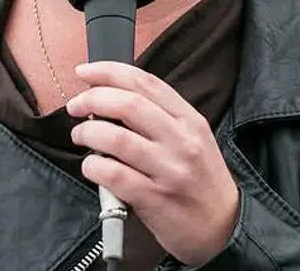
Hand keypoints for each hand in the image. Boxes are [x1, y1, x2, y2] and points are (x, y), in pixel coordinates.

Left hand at [66, 61, 238, 265]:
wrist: (224, 228)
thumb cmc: (200, 181)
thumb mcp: (193, 140)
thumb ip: (160, 118)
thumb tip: (112, 98)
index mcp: (190, 120)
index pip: (146, 82)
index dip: (109, 71)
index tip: (85, 72)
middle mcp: (181, 141)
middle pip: (128, 104)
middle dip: (91, 99)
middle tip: (75, 106)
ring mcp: (169, 170)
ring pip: (116, 139)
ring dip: (88, 133)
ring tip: (81, 136)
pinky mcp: (154, 198)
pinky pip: (113, 175)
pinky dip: (93, 166)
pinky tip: (91, 167)